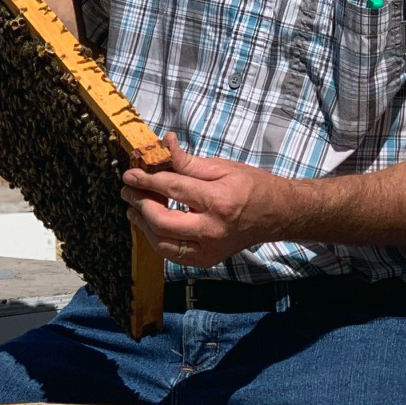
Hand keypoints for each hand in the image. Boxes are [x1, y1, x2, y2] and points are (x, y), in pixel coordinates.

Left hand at [121, 133, 295, 266]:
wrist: (276, 215)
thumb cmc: (251, 187)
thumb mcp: (221, 167)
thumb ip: (188, 162)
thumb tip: (163, 144)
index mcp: (218, 201)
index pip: (172, 189)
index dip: (146, 180)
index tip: (129, 174)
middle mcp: (213, 229)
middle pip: (162, 222)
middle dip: (139, 205)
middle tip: (128, 192)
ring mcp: (209, 249)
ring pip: (162, 244)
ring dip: (143, 225)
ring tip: (135, 209)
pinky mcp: (206, 260)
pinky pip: (172, 255)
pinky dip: (157, 240)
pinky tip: (151, 225)